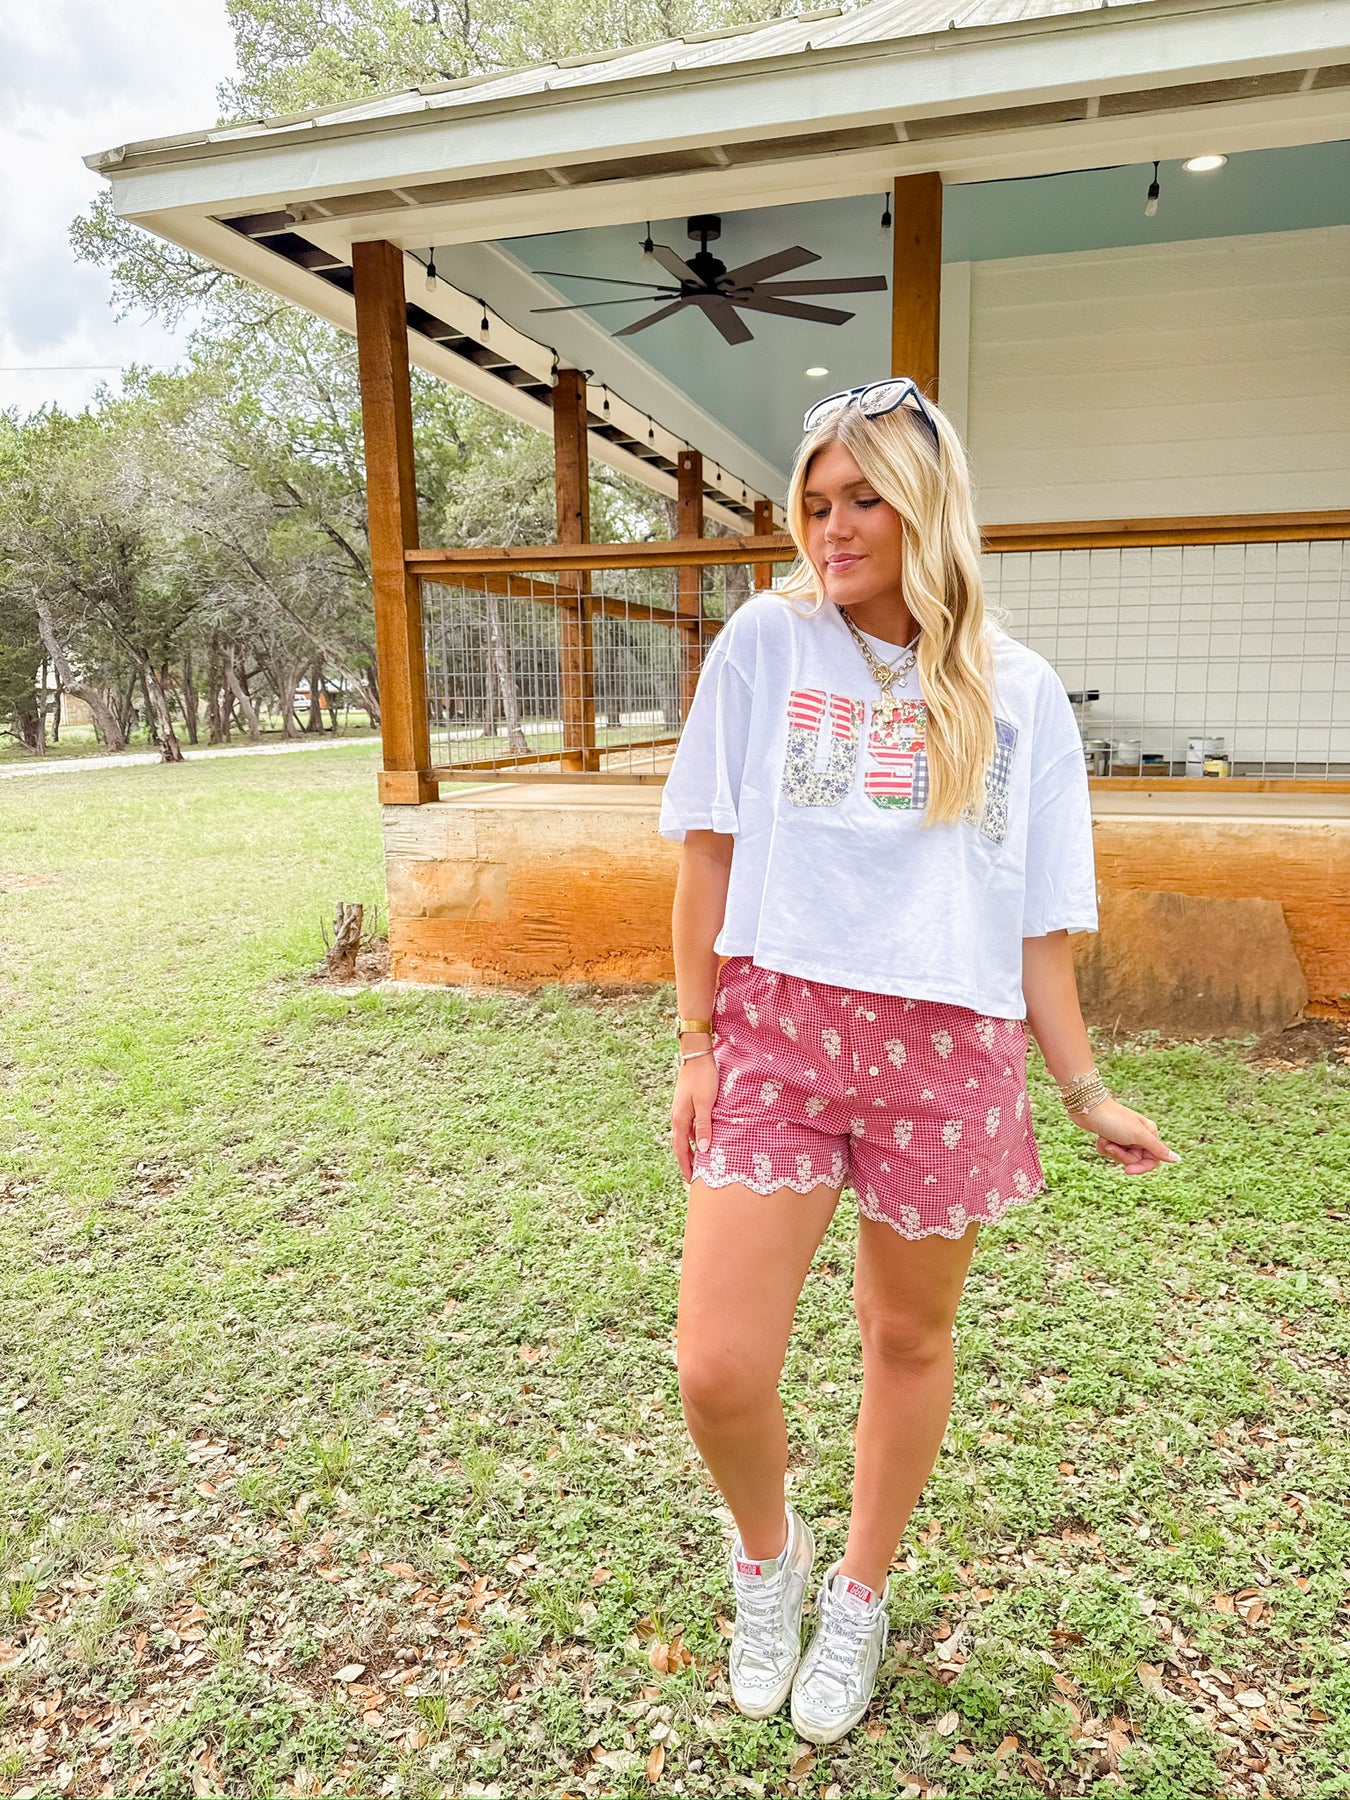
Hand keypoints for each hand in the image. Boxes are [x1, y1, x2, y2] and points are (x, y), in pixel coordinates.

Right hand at [670, 1050, 719, 1182]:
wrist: (697, 1055)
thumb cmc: (703, 1078)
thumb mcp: (706, 1104)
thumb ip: (704, 1127)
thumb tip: (703, 1150)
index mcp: (680, 1119)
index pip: (680, 1150)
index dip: (685, 1166)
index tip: (689, 1181)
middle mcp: (677, 1117)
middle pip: (680, 1145)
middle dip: (686, 1161)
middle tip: (692, 1177)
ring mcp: (681, 1110)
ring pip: (684, 1136)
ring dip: (690, 1150)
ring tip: (699, 1162)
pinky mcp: (687, 1104)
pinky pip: (689, 1127)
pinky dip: (694, 1137)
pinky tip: (703, 1139)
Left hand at [1068, 1099, 1179, 1173]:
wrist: (1088, 1107)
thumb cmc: (1114, 1119)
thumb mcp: (1138, 1135)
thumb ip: (1157, 1149)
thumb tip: (1178, 1159)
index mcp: (1150, 1134)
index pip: (1152, 1161)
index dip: (1140, 1167)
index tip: (1127, 1170)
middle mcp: (1139, 1135)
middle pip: (1134, 1160)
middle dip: (1120, 1155)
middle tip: (1111, 1145)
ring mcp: (1124, 1136)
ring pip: (1121, 1157)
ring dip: (1111, 1150)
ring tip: (1105, 1138)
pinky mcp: (1111, 1137)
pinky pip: (1109, 1151)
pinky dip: (1103, 1147)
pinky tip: (1099, 1138)